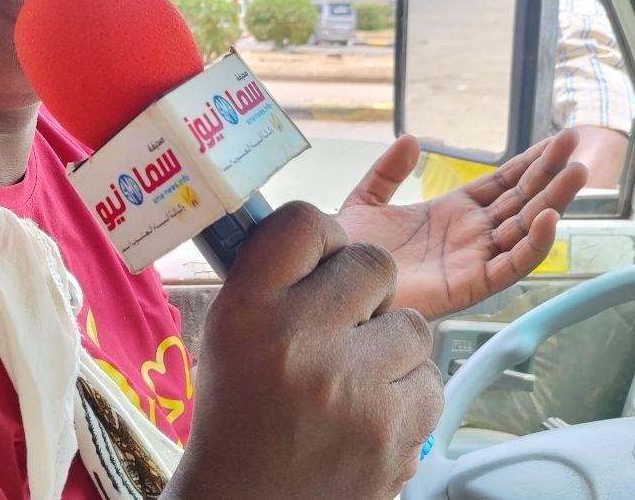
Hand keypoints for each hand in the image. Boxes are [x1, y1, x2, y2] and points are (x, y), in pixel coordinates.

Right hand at [165, 203, 442, 499]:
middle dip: (365, 287)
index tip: (320, 259)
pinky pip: (431, 380)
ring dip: (389, 345)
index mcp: (248, 309)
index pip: (303, 222)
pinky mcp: (395, 435)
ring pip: (413, 324)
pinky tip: (371, 410)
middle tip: (343, 319)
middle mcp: (299, 342)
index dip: (321, 236)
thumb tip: (322, 233)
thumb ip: (270, 278)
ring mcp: (353, 390)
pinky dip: (407, 392)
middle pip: (373, 263)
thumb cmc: (238, 413)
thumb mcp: (227, 332)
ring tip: (353, 375)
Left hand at [337, 130, 587, 319]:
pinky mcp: (469, 285)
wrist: (333, 285)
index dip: (529, 162)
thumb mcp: (367, 200)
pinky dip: (532, 244)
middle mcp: (469, 235)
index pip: (502, 183)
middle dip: (549, 172)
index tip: (555, 140)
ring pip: (524, 228)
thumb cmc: (351, 253)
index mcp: (451, 213)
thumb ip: (388, 171)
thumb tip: (410, 139)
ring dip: (552, 200)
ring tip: (576, 172)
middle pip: (521, 200)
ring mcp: (473, 259)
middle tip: (575, 143)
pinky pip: (510, 265)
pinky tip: (546, 218)